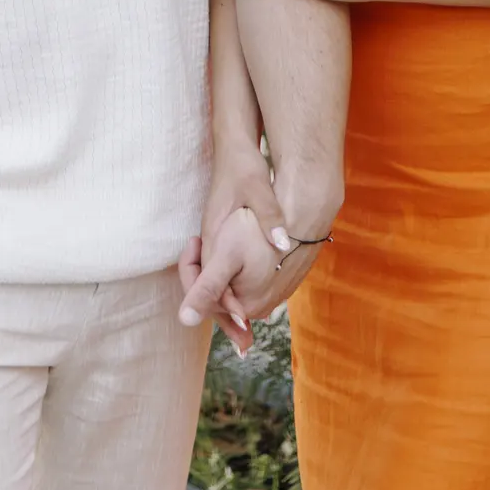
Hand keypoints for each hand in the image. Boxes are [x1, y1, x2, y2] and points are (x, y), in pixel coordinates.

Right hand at [179, 143, 295, 350]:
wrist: (232, 145)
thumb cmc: (243, 167)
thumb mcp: (258, 188)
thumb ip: (269, 216)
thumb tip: (282, 243)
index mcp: (215, 233)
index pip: (207, 278)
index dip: (220, 306)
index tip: (239, 330)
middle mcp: (210, 239)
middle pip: (209, 287)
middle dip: (224, 316)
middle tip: (245, 344)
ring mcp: (214, 237)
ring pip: (214, 280)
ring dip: (227, 305)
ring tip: (247, 332)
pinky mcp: (221, 234)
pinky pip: (221, 269)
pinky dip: (231, 287)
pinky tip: (249, 296)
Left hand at [179, 206, 323, 332]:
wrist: (300, 212)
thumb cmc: (258, 230)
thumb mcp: (226, 255)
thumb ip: (207, 289)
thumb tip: (185, 321)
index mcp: (244, 307)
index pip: (203, 296)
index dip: (192, 267)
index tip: (194, 239)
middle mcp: (260, 308)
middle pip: (219, 293)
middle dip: (206, 267)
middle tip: (205, 237)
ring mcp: (273, 296)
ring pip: (234, 285)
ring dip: (221, 266)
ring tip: (223, 237)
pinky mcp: (281, 281)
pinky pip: (251, 279)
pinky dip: (239, 265)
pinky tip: (240, 242)